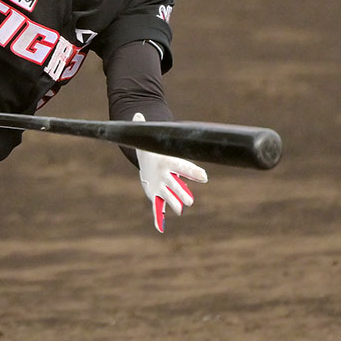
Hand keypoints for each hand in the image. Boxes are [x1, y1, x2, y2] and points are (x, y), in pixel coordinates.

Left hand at [132, 113, 207, 232]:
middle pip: (177, 185)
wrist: (149, 165)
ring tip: (180, 210)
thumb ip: (141, 127)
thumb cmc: (150, 152)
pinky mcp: (155, 196)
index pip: (182, 167)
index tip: (204, 177)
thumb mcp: (144, 142)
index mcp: (168, 163)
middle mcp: (169, 177)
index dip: (192, 172)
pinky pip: (158, 207)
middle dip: (182, 192)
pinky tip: (159, 227)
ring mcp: (163, 187)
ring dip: (174, 204)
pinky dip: (158, 217)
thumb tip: (136, 114)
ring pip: (170, 197)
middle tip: (189, 201)